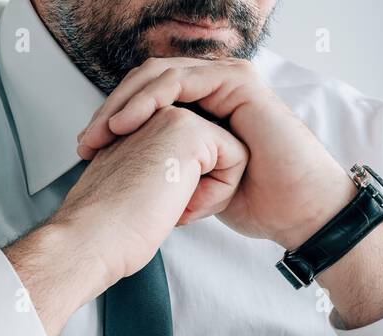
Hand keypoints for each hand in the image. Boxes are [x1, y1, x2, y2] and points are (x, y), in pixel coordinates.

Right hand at [6, 105, 246, 335]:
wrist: (92, 239)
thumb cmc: (111, 229)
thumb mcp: (142, 190)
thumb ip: (164, 174)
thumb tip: (190, 184)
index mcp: (143, 129)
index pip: (197, 158)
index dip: (190, 193)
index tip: (150, 208)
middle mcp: (157, 115)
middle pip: (217, 154)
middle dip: (204, 190)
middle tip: (161, 207)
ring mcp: (172, 116)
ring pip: (229, 154)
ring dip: (210, 193)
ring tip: (170, 206)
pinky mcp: (189, 129)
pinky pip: (236, 158)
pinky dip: (217, 192)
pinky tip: (182, 203)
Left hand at [78, 57, 353, 249]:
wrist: (295, 212)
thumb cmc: (257, 203)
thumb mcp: (195, 185)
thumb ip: (168, 167)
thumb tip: (126, 173)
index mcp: (201, 107)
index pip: (145, 99)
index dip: (113, 120)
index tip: (88, 151)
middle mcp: (212, 88)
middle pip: (145, 83)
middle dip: (111, 110)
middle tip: (87, 142)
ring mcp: (225, 80)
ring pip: (156, 77)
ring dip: (123, 104)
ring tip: (102, 133)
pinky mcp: (236, 82)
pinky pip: (179, 82)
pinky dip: (149, 100)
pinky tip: (127, 123)